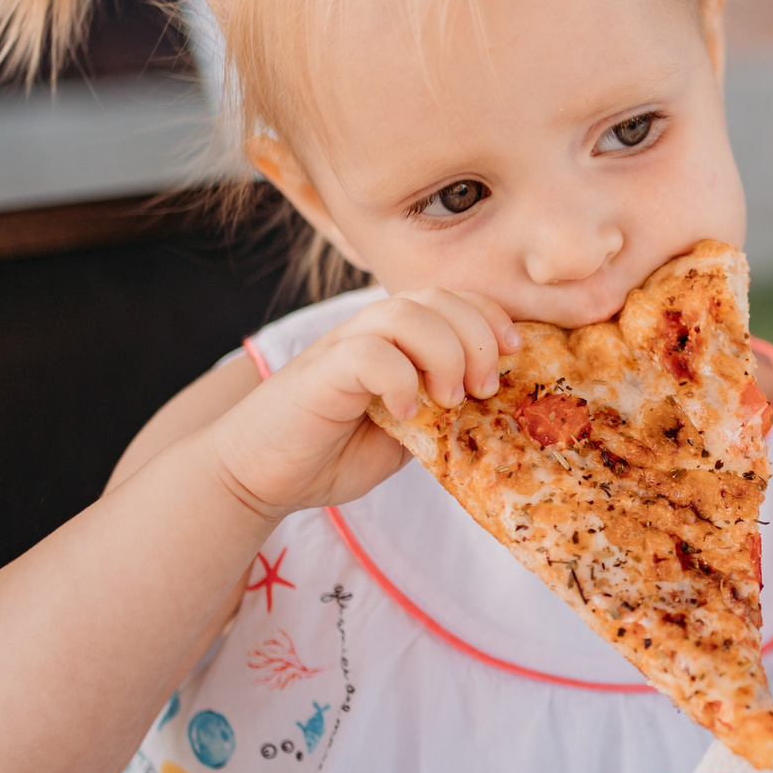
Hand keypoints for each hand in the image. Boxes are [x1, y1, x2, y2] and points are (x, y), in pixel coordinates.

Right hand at [201, 289, 519, 517]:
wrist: (259, 475)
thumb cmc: (331, 452)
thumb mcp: (407, 435)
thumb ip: (442, 411)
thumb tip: (497, 407)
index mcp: (395, 339)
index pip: (453, 298)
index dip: (491, 316)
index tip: (514, 354)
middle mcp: (370, 332)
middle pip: (437, 297)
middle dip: (476, 336)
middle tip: (482, 388)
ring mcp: (343, 347)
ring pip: (404, 313)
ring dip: (443, 354)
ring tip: (447, 399)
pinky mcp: (319, 373)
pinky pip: (367, 352)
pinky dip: (397, 379)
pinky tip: (404, 414)